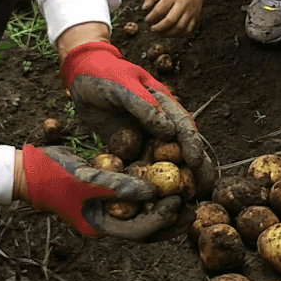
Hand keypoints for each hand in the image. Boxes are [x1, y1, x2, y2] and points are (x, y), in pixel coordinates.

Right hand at [17, 145, 178, 238]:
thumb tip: (152, 192)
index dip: (161, 219)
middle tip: (194, 208)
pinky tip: (166, 180)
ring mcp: (107, 210)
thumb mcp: (85, 181)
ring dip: (165, 207)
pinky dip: (151, 192)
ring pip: (144, 214)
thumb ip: (117, 186)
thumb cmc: (53, 176)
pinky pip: (135, 198)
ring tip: (187, 197)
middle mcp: (108, 222)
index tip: (178, 203)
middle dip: (171, 220)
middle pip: (147, 228)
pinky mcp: (107, 195)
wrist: (28, 171)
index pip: (139, 230)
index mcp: (101, 226)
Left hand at [59, 40, 216, 193]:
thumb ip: (144, 106)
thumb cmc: (104, 74)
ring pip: (162, 164)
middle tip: (200, 194)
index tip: (197, 163)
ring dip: (170, 185)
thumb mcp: (123, 85)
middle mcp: (160, 126)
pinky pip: (138, 167)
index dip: (193, 146)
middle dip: (193, 173)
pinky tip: (147, 203)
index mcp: (165, 106)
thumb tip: (169, 131)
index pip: (185, 128)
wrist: (80, 75)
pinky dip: (143, 184)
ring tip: (179, 206)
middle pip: (181, 152)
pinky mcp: (129, 149)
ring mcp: (145, 139)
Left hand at [144, 0, 205, 34]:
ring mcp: (191, 12)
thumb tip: (144, 8)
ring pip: (179, 28)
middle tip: (153, 29)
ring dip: (168, 34)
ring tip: (160, 33)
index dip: (151, 17)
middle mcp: (183, 4)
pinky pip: (187, 30)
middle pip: (170, 20)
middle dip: (159, 28)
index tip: (147, 20)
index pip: (160, 9)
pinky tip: (171, 33)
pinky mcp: (196, 17)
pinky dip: (178, 35)